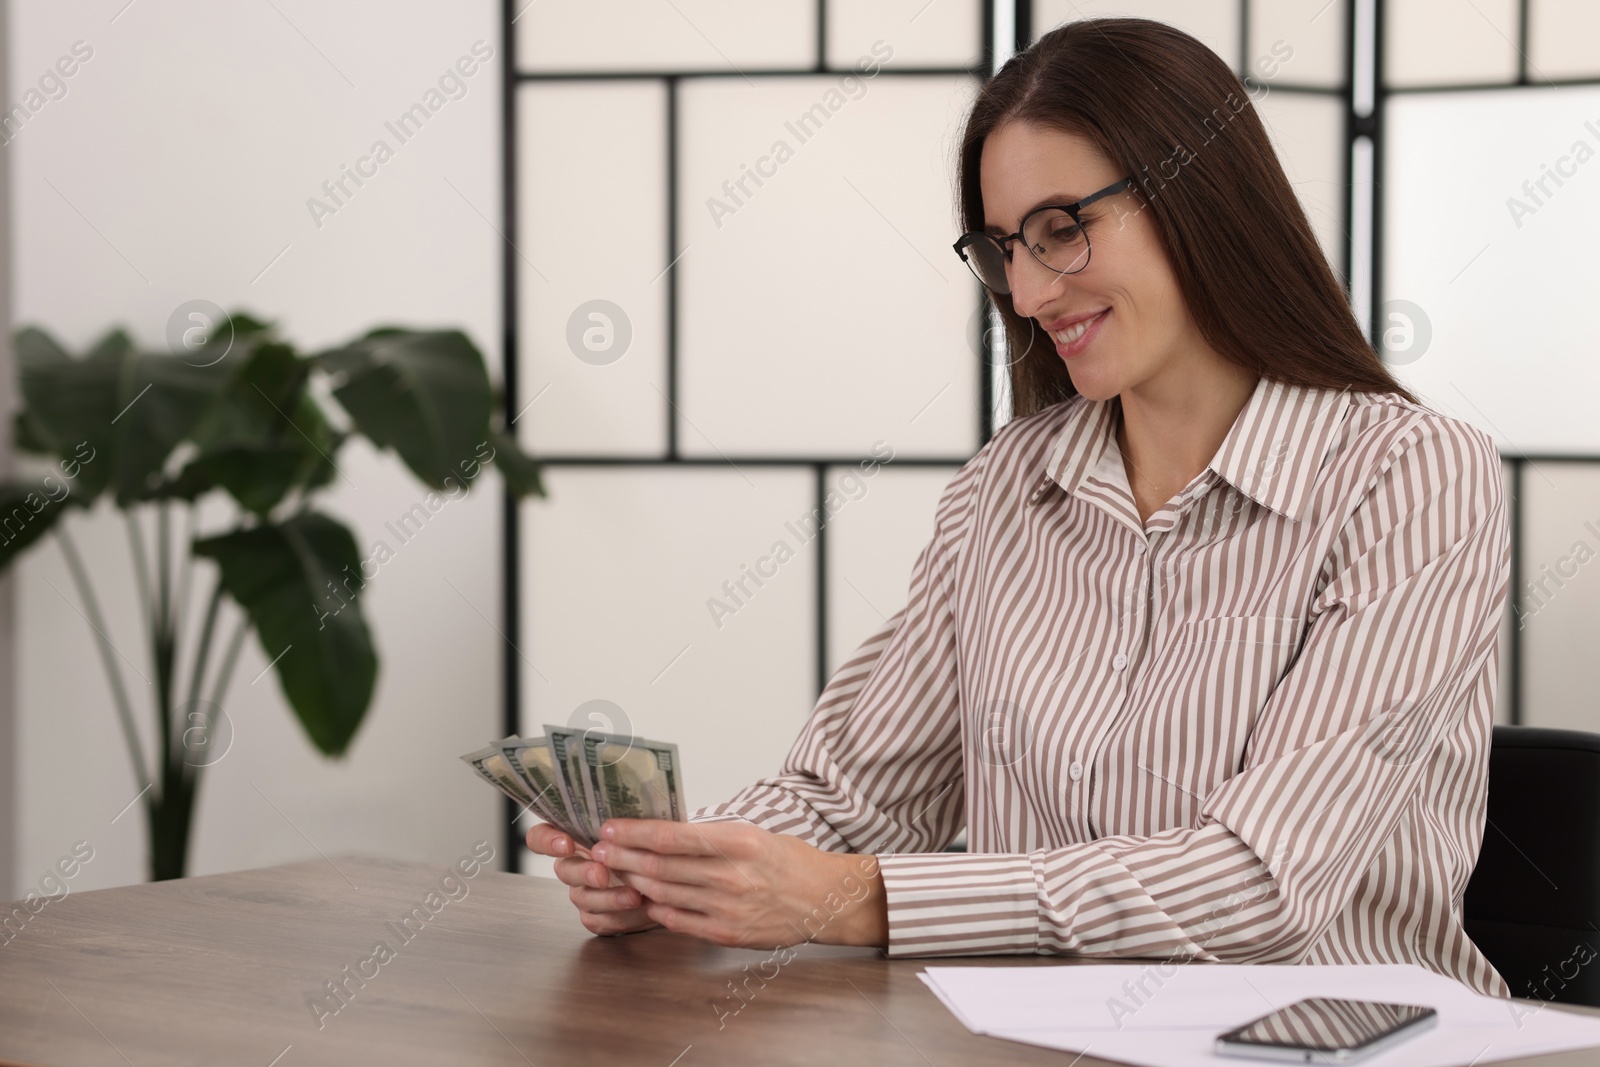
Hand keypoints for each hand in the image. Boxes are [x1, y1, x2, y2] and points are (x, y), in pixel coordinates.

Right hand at [524, 822, 659, 935]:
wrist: (668, 878)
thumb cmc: (649, 846)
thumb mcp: (637, 827)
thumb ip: (624, 823)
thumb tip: (627, 819)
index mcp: (576, 837)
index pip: (540, 837)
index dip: (546, 841)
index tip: (566, 844)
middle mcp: (574, 866)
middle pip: (563, 870)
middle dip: (584, 873)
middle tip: (603, 874)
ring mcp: (583, 893)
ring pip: (583, 898)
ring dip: (609, 898)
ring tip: (635, 895)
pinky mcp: (596, 917)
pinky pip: (601, 921)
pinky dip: (623, 917)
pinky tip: (642, 909)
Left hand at [590, 818, 886, 949]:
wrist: (826, 899)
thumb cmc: (789, 861)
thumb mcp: (754, 835)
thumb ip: (711, 836)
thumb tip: (663, 832)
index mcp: (739, 842)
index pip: (672, 836)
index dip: (634, 833)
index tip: (609, 828)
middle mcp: (732, 875)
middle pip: (661, 866)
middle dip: (622, 857)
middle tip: (599, 850)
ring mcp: (729, 908)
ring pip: (665, 893)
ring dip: (634, 882)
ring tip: (615, 872)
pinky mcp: (728, 933)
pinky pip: (680, 921)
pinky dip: (658, 909)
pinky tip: (645, 899)